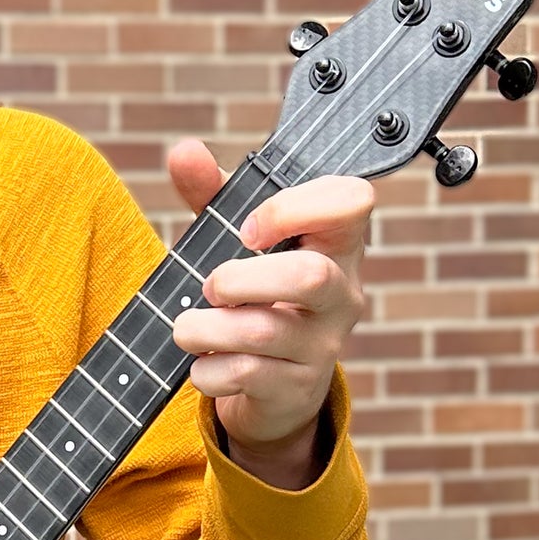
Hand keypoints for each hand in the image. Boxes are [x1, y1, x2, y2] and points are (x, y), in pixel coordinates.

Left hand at [166, 139, 372, 482]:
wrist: (276, 387)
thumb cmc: (258, 294)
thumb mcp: (236, 239)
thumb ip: (212, 194)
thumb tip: (184, 152)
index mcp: (336, 242)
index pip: (354, 201)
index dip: (296, 207)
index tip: (248, 228)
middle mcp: (342, 292)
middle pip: (310, 277)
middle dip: (241, 279)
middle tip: (211, 285)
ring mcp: (323, 344)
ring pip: (265, 331)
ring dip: (207, 327)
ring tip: (186, 327)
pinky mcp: (296, 387)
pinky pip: (246, 375)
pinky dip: (208, 369)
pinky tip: (203, 364)